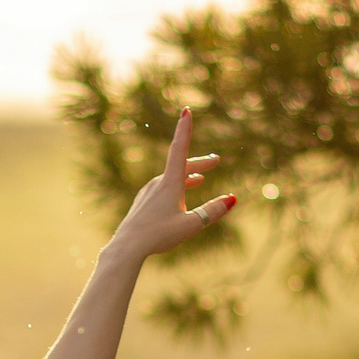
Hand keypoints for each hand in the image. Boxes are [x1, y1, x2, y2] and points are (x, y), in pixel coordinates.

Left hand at [103, 108, 236, 263]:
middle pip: (181, 167)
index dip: (184, 129)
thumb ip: (212, 211)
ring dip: (186, 176)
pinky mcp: (141, 203)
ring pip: (170, 178)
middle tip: (215, 161)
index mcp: (170, 183)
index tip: (186, 111)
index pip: (179, 149)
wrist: (126, 247)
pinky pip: (161, 190)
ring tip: (198, 180)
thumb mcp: (191, 225)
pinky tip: (175, 199)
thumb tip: (232, 199)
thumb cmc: (158, 235)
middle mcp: (157, 183)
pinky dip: (174, 188)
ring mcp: (147, 193)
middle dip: (199, 164)